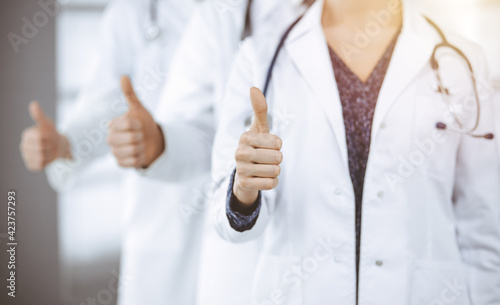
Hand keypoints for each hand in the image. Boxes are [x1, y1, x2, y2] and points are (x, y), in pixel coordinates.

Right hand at [20, 101, 70, 170]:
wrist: (59, 147)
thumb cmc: (52, 134)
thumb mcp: (48, 124)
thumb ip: (40, 116)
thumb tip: (33, 104)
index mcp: (26, 135)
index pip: (39, 137)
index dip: (49, 137)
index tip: (50, 135)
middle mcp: (23, 146)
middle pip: (41, 148)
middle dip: (50, 146)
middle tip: (51, 144)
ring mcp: (26, 156)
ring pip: (41, 157)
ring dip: (50, 154)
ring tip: (50, 151)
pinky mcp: (31, 165)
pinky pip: (41, 165)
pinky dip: (48, 162)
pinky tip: (48, 158)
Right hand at [107, 75, 164, 168]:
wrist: (151, 140)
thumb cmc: (143, 123)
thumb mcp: (139, 108)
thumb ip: (130, 94)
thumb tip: (124, 76)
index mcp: (113, 125)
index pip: (129, 123)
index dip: (139, 124)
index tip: (139, 124)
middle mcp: (110, 138)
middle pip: (132, 138)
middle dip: (141, 137)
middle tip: (140, 136)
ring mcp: (114, 151)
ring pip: (133, 150)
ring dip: (141, 148)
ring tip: (140, 144)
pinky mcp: (120, 163)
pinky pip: (131, 162)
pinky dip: (139, 159)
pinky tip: (138, 154)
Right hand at [233, 87, 282, 204]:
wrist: (244, 174)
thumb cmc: (256, 147)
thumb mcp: (259, 128)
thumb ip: (260, 109)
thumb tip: (253, 87)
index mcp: (245, 137)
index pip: (277, 142)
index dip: (278, 145)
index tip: (268, 146)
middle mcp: (239, 153)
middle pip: (277, 158)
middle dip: (277, 159)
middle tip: (266, 159)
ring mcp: (240, 169)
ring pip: (275, 171)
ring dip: (275, 171)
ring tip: (264, 168)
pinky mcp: (244, 184)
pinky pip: (270, 184)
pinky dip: (272, 182)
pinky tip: (262, 179)